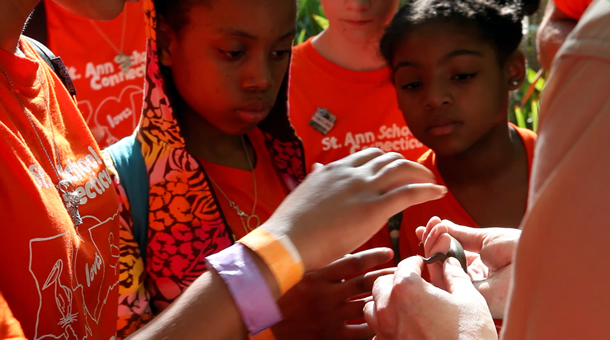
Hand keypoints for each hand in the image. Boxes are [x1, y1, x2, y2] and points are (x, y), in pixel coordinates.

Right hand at [263, 148, 446, 270]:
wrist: (286, 241)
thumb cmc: (292, 224)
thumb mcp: (303, 191)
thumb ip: (316, 178)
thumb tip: (318, 167)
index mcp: (335, 169)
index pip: (369, 155)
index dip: (387, 161)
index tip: (396, 169)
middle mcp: (352, 173)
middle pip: (389, 159)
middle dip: (407, 165)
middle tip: (418, 176)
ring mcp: (364, 189)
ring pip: (402, 170)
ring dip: (421, 174)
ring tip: (432, 182)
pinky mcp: (373, 209)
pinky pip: (409, 193)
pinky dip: (427, 189)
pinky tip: (439, 192)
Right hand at [272, 248, 395, 339]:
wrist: (262, 325)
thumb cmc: (277, 295)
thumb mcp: (295, 274)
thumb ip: (319, 264)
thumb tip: (343, 252)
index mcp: (317, 275)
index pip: (353, 262)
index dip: (373, 256)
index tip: (389, 252)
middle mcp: (326, 294)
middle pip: (365, 284)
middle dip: (386, 278)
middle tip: (403, 274)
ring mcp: (329, 316)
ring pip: (366, 306)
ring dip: (384, 301)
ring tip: (400, 296)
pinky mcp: (330, 335)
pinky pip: (359, 333)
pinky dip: (373, 327)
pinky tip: (385, 324)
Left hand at [363, 256, 496, 339]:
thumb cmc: (469, 336)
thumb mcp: (469, 301)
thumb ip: (456, 277)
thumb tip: (450, 263)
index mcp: (406, 289)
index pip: (405, 265)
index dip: (418, 263)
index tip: (425, 266)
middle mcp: (388, 308)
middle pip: (382, 284)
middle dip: (397, 280)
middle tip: (416, 284)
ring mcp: (384, 331)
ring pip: (372, 308)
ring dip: (385, 302)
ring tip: (404, 304)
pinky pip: (376, 332)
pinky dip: (385, 326)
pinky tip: (403, 328)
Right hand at [417, 217, 520, 317]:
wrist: (536, 257)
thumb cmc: (518, 249)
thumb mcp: (485, 238)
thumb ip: (460, 236)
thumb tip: (441, 226)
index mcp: (479, 268)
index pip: (449, 257)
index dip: (436, 242)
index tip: (427, 226)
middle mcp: (473, 280)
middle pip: (440, 264)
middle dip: (431, 242)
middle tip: (431, 225)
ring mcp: (469, 290)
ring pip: (437, 272)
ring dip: (432, 248)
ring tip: (437, 230)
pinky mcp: (467, 297)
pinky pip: (443, 281)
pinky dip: (437, 258)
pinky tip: (442, 240)